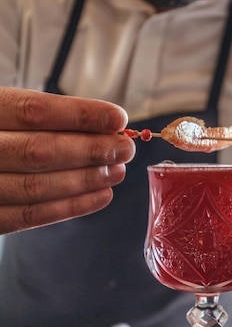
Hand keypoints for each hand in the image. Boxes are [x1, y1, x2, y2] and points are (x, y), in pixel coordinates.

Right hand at [0, 87, 134, 233]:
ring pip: (37, 186)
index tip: (117, 118)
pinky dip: (70, 207)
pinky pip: (29, 216)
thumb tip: (103, 124)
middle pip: (40, 150)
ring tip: (116, 171)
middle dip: (92, 150)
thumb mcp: (2, 110)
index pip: (35, 111)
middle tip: (124, 148)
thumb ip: (41, 116)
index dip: (81, 115)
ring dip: (86, 180)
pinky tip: (99, 196)